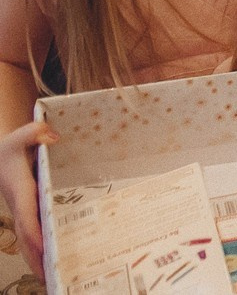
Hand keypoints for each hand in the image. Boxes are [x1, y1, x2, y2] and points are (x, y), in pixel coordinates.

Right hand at [0, 119, 56, 275]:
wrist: (0, 155)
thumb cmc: (13, 147)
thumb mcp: (22, 135)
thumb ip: (35, 133)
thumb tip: (53, 137)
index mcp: (20, 193)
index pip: (27, 218)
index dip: (35, 234)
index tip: (45, 248)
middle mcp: (20, 208)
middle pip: (27, 240)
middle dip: (38, 259)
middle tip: (52, 279)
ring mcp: (23, 214)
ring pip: (28, 243)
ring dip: (39, 262)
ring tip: (53, 281)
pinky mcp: (28, 215)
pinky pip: (32, 237)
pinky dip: (39, 253)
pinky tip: (52, 264)